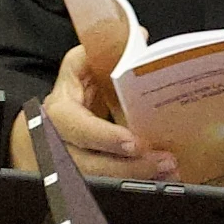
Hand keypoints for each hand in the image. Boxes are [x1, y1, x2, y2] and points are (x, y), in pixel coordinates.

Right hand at [39, 43, 161, 185]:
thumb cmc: (72, 94)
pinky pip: (110, 186)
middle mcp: (61, 144)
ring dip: (138, 178)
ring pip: (101, 181)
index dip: (104, 137)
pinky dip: (137, 183)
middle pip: (91, 165)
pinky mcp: (85, 179)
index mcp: (59, 114)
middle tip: (164, 161)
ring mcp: (71, 167)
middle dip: (130, 167)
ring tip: (169, 170)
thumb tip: (140, 38)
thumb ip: (104, 53)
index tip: (132, 142)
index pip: (78, 128)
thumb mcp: (80, 69)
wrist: (54, 124)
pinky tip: (160, 179)